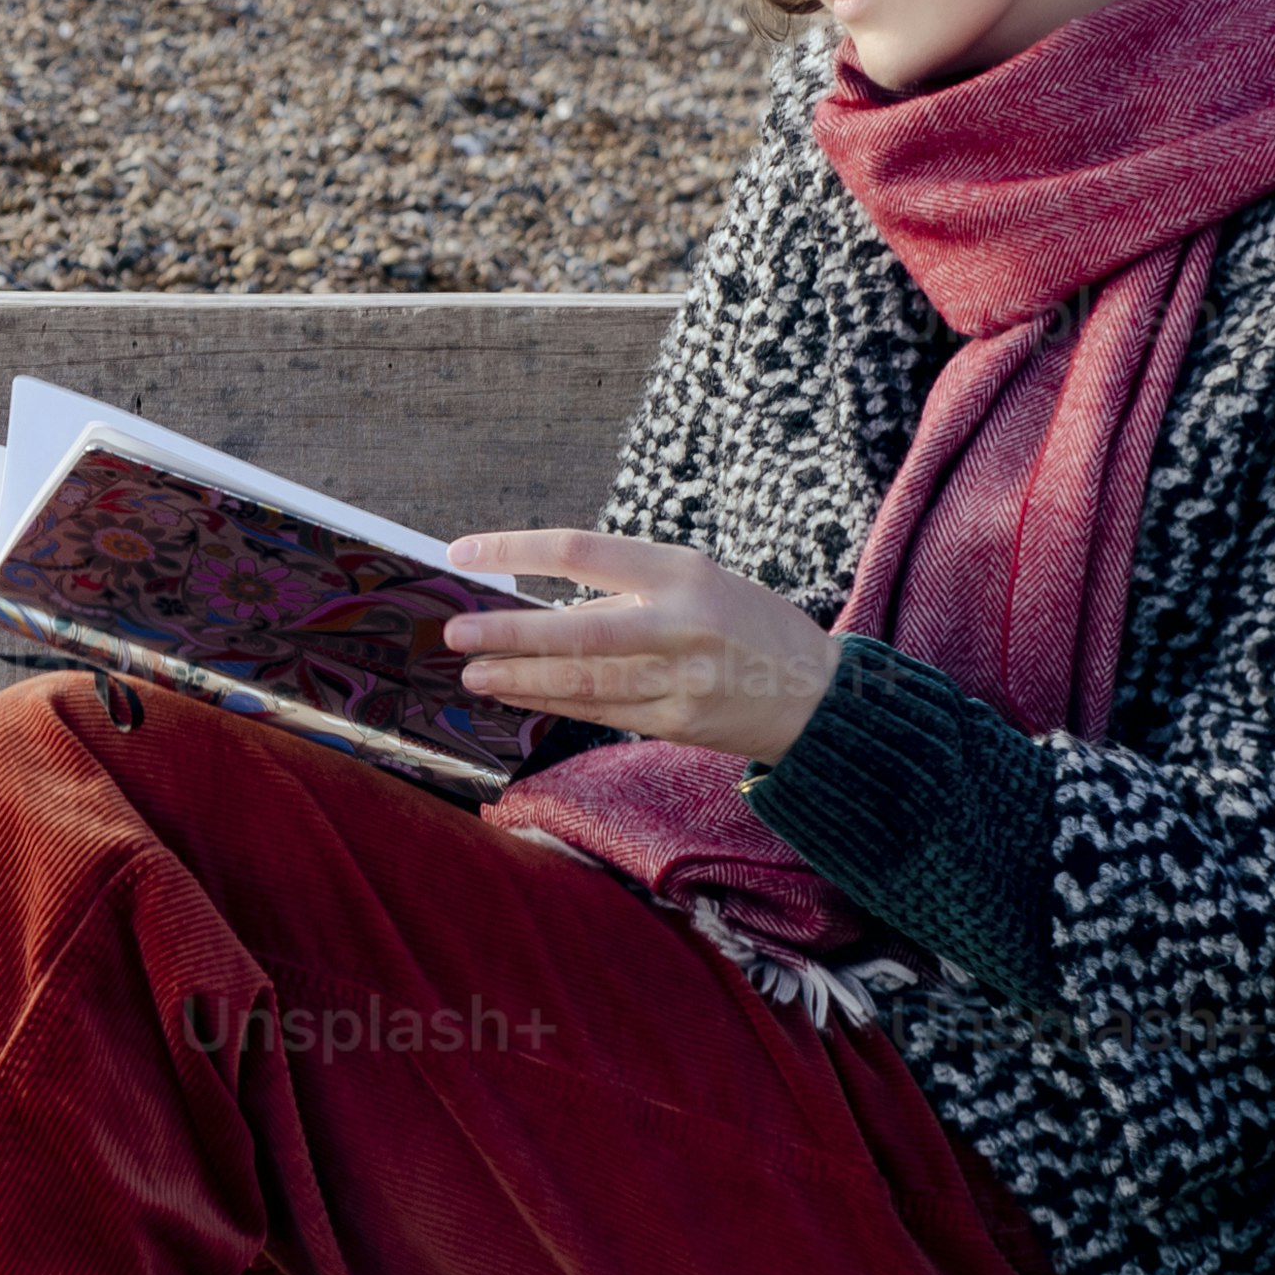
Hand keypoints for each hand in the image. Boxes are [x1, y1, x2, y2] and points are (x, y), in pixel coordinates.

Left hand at [437, 528, 846, 764]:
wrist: (818, 695)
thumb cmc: (747, 624)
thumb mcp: (698, 582)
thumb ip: (626, 591)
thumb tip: (540, 609)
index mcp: (682, 572)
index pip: (582, 552)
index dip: (516, 550)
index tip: (463, 553)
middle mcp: (681, 624)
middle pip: (578, 630)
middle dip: (510, 634)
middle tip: (456, 632)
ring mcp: (680, 680)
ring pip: (584, 681)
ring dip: (522, 679)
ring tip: (474, 674)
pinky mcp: (677, 724)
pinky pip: (602, 711)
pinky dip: (555, 703)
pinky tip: (519, 698)